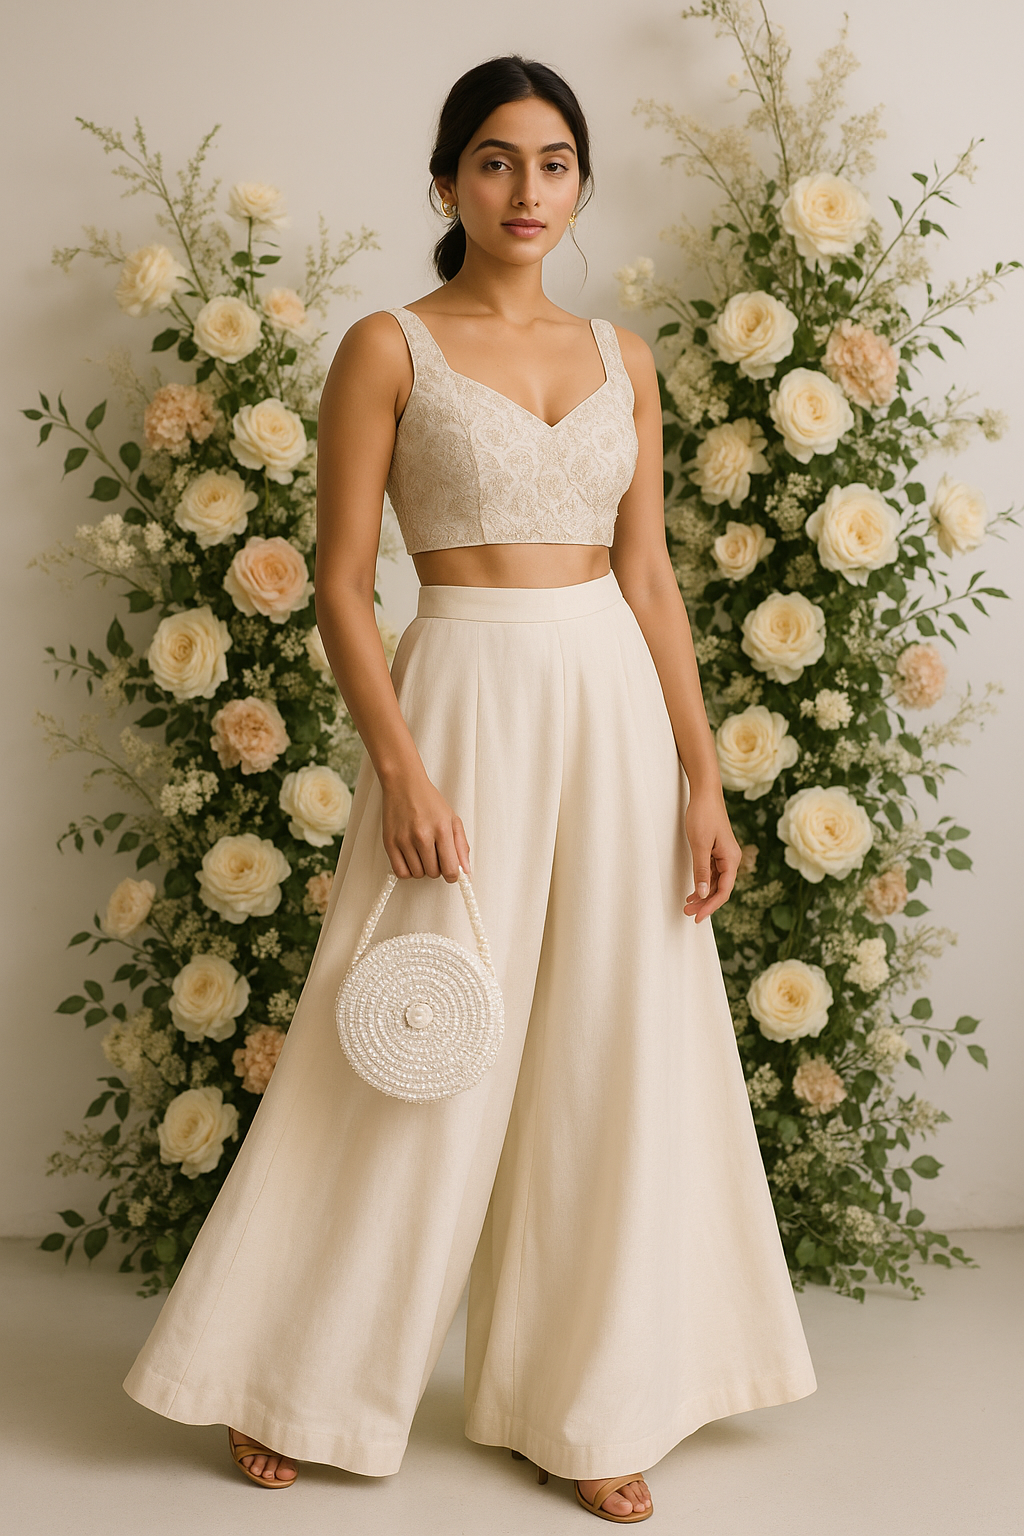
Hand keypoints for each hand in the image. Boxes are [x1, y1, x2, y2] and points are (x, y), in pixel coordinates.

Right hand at [381, 769, 470, 881]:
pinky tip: (411, 858)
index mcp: (442, 830)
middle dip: (437, 868)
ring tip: (422, 853)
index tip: (451, 871)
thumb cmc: (429, 800)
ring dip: (422, 868)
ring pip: (417, 874)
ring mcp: (404, 840)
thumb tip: (466, 871)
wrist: (404, 784)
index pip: (450, 869)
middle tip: (435, 854)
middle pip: (433, 873)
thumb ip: (461, 846)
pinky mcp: (389, 842)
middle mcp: (423, 836)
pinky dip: (407, 870)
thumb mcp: (452, 819)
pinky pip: (400, 871)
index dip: (453, 875)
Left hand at [683, 787, 741, 923]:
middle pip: (721, 889)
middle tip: (687, 912)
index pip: (724, 890)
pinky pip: (712, 873)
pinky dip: (703, 883)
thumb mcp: (700, 845)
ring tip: (687, 904)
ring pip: (716, 882)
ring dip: (703, 894)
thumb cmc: (703, 816)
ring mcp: (724, 855)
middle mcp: (731, 859)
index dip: (711, 906)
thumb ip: (702, 870)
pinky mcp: (717, 851)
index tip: (697, 917)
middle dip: (705, 903)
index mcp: (731, 859)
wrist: (705, 793)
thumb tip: (704, 894)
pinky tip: (694, 890)